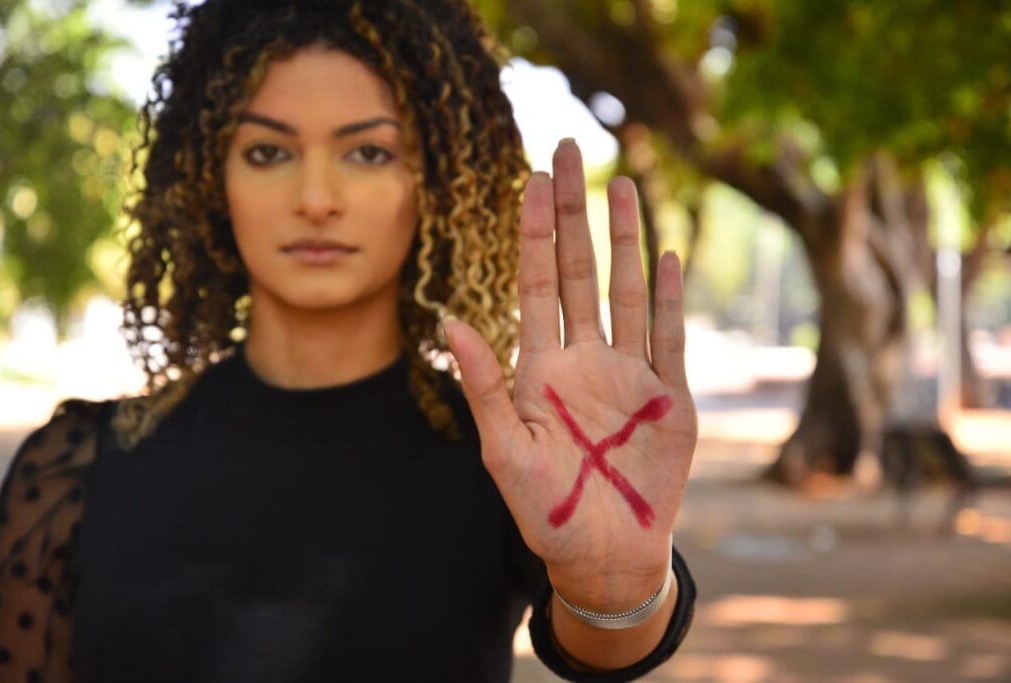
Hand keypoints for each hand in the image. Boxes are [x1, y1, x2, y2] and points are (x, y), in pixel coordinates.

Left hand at [444, 139, 696, 609]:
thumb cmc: (546, 507)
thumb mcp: (505, 449)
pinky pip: (671, 335)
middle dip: (574, 212)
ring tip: (623, 184)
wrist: (603, 554)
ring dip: (625, 237)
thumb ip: (483, 384)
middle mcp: (586, 357)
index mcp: (542, 367)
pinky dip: (669, 296)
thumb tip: (447, 321)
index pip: (537, 283)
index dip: (535, 232)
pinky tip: (666, 253)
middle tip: (570, 151)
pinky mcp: (670, 396)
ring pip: (627, 289)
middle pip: (580, 269)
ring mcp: (631, 372)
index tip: (531, 179)